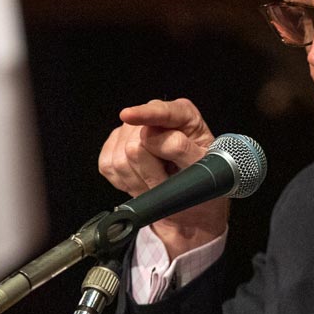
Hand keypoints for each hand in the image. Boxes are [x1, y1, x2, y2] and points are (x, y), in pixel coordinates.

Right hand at [98, 98, 228, 258]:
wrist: (190, 200)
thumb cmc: (202, 179)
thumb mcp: (206, 167)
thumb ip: (183, 149)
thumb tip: (153, 137)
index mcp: (183, 114)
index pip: (162, 113)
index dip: (144, 114)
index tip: (128, 116)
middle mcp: (154, 116)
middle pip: (136, 143)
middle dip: (151, 172)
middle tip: (167, 182)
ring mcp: (130, 130)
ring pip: (120, 158)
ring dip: (140, 180)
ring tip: (158, 182)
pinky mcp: (113, 146)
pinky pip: (107, 166)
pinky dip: (125, 182)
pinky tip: (143, 181)